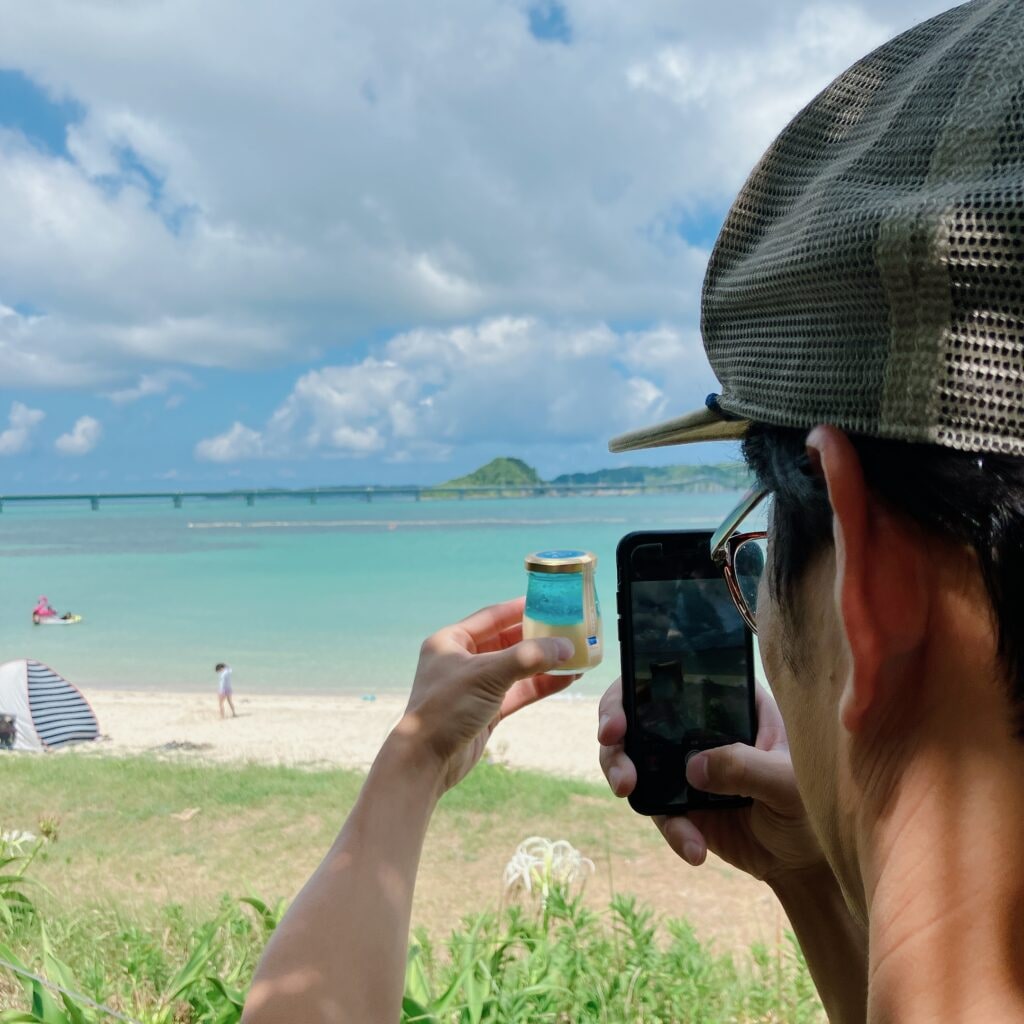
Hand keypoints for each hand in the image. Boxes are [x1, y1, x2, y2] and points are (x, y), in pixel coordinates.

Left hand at [396, 597, 577, 792]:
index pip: (492, 616)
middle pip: (507, 641)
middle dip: (538, 637)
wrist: (426, 761)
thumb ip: (527, 657)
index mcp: (451, 641)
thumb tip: (565, 646)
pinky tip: (566, 679)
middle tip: (569, 628)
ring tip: (575, 655)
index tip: (549, 601)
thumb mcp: (488, 675)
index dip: (520, 608)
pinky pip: (519, 691)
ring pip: (516, 668)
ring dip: (544, 663)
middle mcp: (462, 660)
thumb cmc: (447, 709)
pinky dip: (541, 684)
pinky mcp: (487, 709)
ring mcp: (475, 686)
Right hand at [598, 678, 823, 884]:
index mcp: (728, 702)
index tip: (619, 719)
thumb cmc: (812, 805)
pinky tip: (694, 850)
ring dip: (623, 775)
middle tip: (617, 759)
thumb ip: (746, 767)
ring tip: (630, 794)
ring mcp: (685, 765)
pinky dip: (670, 830)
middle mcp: (699, 727)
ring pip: (634, 759)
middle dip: (615, 734)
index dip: (636, 687)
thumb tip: (693, 766)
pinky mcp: (680, 803)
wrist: (807, 862)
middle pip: (638, 714)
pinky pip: (658, 809)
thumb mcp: (790, 780)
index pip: (674, 679)